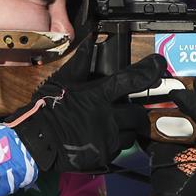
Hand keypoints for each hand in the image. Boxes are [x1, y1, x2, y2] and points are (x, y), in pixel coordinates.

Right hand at [7, 42, 165, 172]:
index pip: (131, 80)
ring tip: (112, 124)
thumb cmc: (46, 109)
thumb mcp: (61, 81)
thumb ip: (80, 62)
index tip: (160, 65)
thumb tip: (90, 40)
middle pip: (138, 113)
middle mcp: (106, 117)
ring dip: (127, 127)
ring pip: (132, 132)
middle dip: (137, 111)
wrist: (36, 141)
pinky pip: (120, 149)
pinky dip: (116, 142)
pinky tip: (102, 137)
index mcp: (97, 95)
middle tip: (128, 108)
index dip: (150, 71)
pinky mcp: (104, 155)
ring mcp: (106, 138)